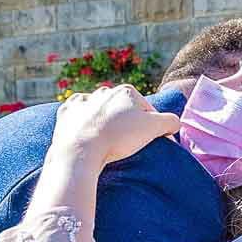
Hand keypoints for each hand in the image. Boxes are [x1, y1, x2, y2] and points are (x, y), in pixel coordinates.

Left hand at [52, 84, 180, 169]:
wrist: (80, 149)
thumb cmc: (118, 137)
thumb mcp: (154, 129)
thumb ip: (170, 121)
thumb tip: (174, 123)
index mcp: (127, 92)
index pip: (148, 110)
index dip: (152, 127)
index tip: (150, 142)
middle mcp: (104, 91)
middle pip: (123, 110)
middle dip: (127, 123)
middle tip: (128, 144)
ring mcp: (83, 101)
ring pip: (100, 111)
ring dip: (105, 122)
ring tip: (108, 142)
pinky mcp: (67, 113)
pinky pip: (78, 116)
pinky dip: (83, 123)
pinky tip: (87, 135)